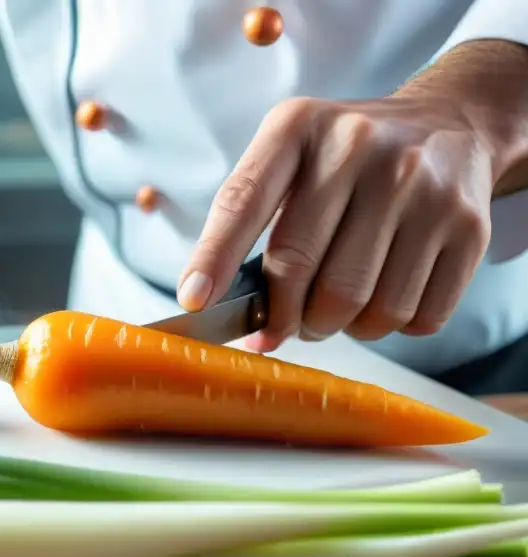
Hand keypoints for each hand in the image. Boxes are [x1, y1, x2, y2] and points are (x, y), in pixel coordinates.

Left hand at [177, 94, 495, 352]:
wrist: (449, 124)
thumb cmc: (345, 159)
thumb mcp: (289, 158)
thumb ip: (249, 222)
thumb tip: (217, 307)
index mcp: (299, 128)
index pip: (244, 201)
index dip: (215, 257)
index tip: (194, 302)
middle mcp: (362, 147)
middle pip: (306, 273)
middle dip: (285, 317)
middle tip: (283, 324)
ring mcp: (423, 186)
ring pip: (364, 307)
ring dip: (340, 327)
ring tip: (336, 305)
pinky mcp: (469, 226)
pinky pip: (417, 317)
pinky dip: (392, 326)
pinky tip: (386, 294)